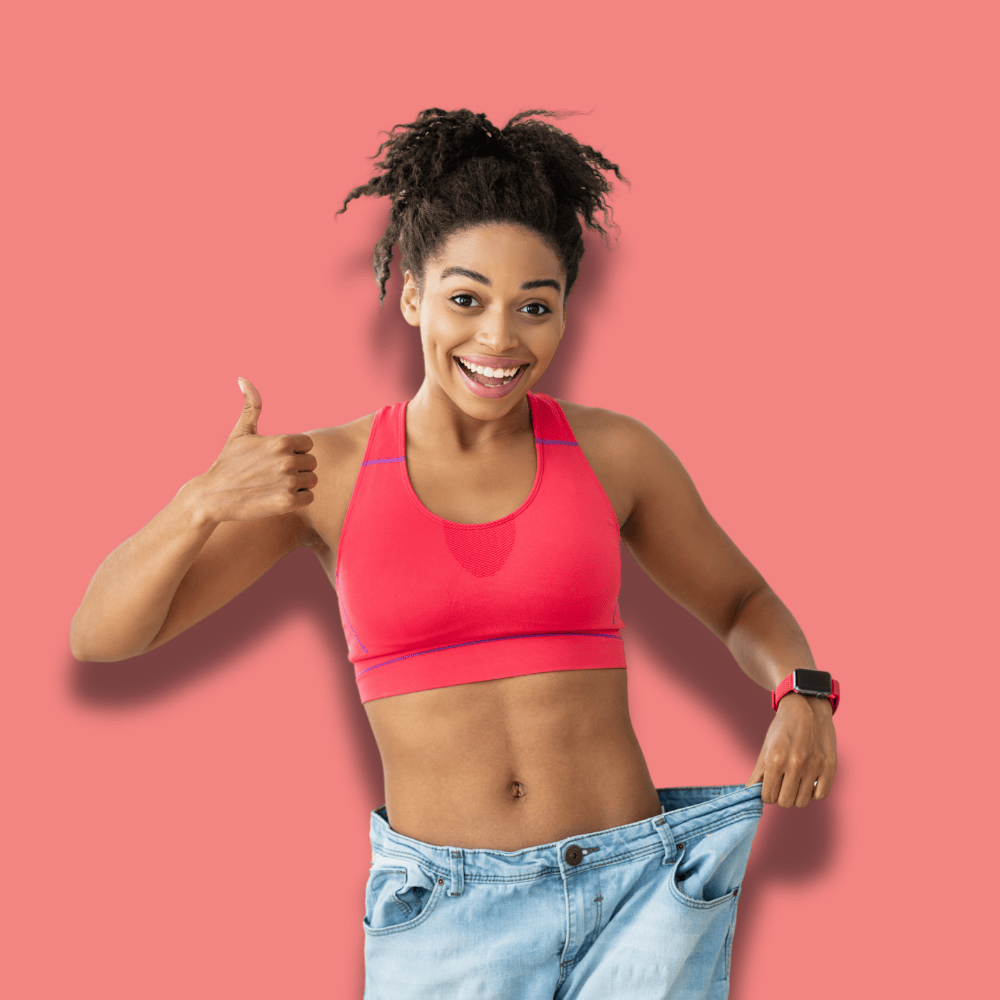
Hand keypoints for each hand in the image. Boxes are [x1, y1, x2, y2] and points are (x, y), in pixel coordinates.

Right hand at [189, 378, 317, 523]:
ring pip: (311, 481)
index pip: (308, 444)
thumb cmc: (228, 463)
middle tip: (275, 475)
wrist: (213, 497)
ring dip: (299, 485)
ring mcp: (288, 481)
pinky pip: (309, 498)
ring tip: (276, 485)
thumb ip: (250, 406)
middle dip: (298, 468)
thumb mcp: (240, 432)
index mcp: (281, 441)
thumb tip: (242, 378)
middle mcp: (287, 459)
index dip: (295, 452)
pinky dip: (298, 500)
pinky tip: (279, 497)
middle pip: (312, 463)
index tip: (277, 459)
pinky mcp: (287, 502)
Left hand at [746, 693, 836, 806]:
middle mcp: (795, 763)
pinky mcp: (830, 766)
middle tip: (782, 784)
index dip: (767, 794)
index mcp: (776, 759)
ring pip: (802, 802)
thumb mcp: (766, 748)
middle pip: (785, 802)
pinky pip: (820, 795)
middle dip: (781, 795)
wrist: (807, 707)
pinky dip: (812, 793)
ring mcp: (814, 765)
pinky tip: (808, 782)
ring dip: (796, 795)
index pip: (768, 796)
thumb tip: (749, 793)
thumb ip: (758, 773)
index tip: (769, 787)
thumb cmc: (783, 729)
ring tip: (795, 781)